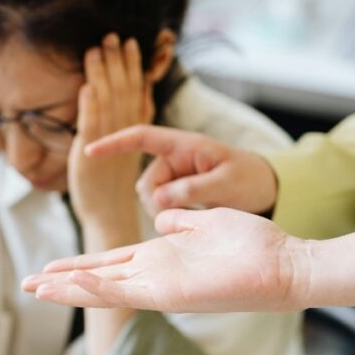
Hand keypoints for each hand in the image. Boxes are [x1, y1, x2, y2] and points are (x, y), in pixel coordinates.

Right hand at [21, 207, 309, 312]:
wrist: (284, 263)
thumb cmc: (252, 244)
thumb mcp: (206, 222)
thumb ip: (180, 223)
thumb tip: (161, 217)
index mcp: (160, 257)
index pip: (109, 263)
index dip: (78, 266)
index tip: (49, 267)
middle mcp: (155, 274)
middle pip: (97, 279)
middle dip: (61, 283)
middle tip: (27, 285)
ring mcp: (160, 286)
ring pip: (104, 290)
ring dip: (70, 289)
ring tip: (37, 288)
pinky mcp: (171, 293)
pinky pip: (128, 290)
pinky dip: (98, 288)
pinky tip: (73, 284)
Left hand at [68, 34, 147, 234]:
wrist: (108, 216)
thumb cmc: (113, 184)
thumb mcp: (126, 148)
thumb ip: (129, 121)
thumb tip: (132, 96)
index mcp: (136, 131)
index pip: (137, 92)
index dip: (135, 68)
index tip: (134, 43)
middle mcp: (125, 134)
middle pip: (123, 92)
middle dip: (117, 63)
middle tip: (112, 36)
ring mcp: (108, 145)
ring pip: (107, 104)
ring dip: (101, 76)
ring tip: (95, 51)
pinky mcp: (90, 156)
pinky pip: (92, 128)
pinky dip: (89, 106)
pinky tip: (86, 86)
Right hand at [85, 125, 278, 215]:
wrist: (265, 189)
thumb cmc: (249, 178)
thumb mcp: (226, 183)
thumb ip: (192, 189)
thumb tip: (158, 200)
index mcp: (184, 145)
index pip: (141, 137)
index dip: (114, 143)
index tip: (89, 151)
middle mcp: (174, 158)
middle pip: (145, 181)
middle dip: (157, 201)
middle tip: (183, 215)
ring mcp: (174, 176)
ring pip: (150, 197)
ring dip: (163, 210)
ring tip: (194, 214)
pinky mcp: (176, 192)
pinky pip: (159, 205)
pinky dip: (169, 214)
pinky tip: (190, 217)